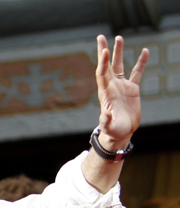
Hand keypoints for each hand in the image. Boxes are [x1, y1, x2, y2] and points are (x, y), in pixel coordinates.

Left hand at [96, 35, 148, 149]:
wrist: (121, 132)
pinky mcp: (132, 89)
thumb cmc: (114, 131)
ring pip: (119, 65)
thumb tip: (104, 115)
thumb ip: (106, 121)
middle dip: (103, 51)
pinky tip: (145, 51)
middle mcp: (111, 86)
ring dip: (119, 52)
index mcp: (105, 93)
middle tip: (100, 37)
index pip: (102, 74)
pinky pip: (137, 72)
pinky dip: (141, 62)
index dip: (103, 62)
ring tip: (119, 37)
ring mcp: (121, 86)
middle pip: (106, 65)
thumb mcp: (110, 127)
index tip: (105, 50)